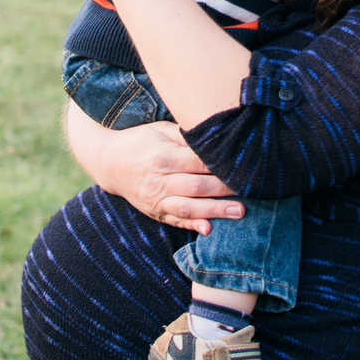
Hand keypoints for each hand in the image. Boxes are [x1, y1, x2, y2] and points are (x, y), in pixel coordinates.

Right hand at [66, 102, 243, 233]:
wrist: (108, 162)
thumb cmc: (140, 140)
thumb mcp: (159, 129)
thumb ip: (185, 136)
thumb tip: (213, 136)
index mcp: (162, 157)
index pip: (197, 162)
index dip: (221, 165)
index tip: (242, 165)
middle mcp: (158, 180)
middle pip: (197, 186)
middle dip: (225, 188)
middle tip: (251, 188)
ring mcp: (155, 199)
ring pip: (189, 207)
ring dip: (215, 210)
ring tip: (240, 212)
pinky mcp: (154, 211)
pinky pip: (175, 221)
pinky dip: (191, 226)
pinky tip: (208, 229)